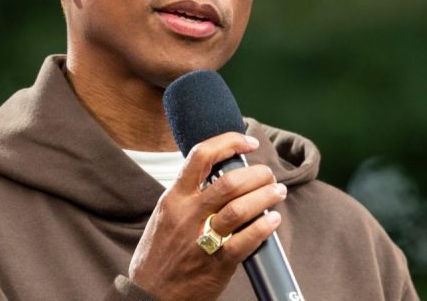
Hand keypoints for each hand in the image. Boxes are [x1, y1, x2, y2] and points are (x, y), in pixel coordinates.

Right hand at [128, 133, 286, 299]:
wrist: (149, 294)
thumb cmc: (158, 255)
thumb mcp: (165, 216)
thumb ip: (188, 196)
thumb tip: (218, 176)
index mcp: (174, 198)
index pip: (201, 156)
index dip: (229, 142)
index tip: (247, 142)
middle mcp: (187, 214)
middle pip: (229, 182)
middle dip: (256, 174)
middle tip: (268, 175)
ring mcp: (202, 239)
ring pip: (240, 208)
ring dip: (265, 196)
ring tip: (277, 193)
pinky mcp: (217, 263)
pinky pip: (246, 240)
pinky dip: (264, 226)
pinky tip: (273, 220)